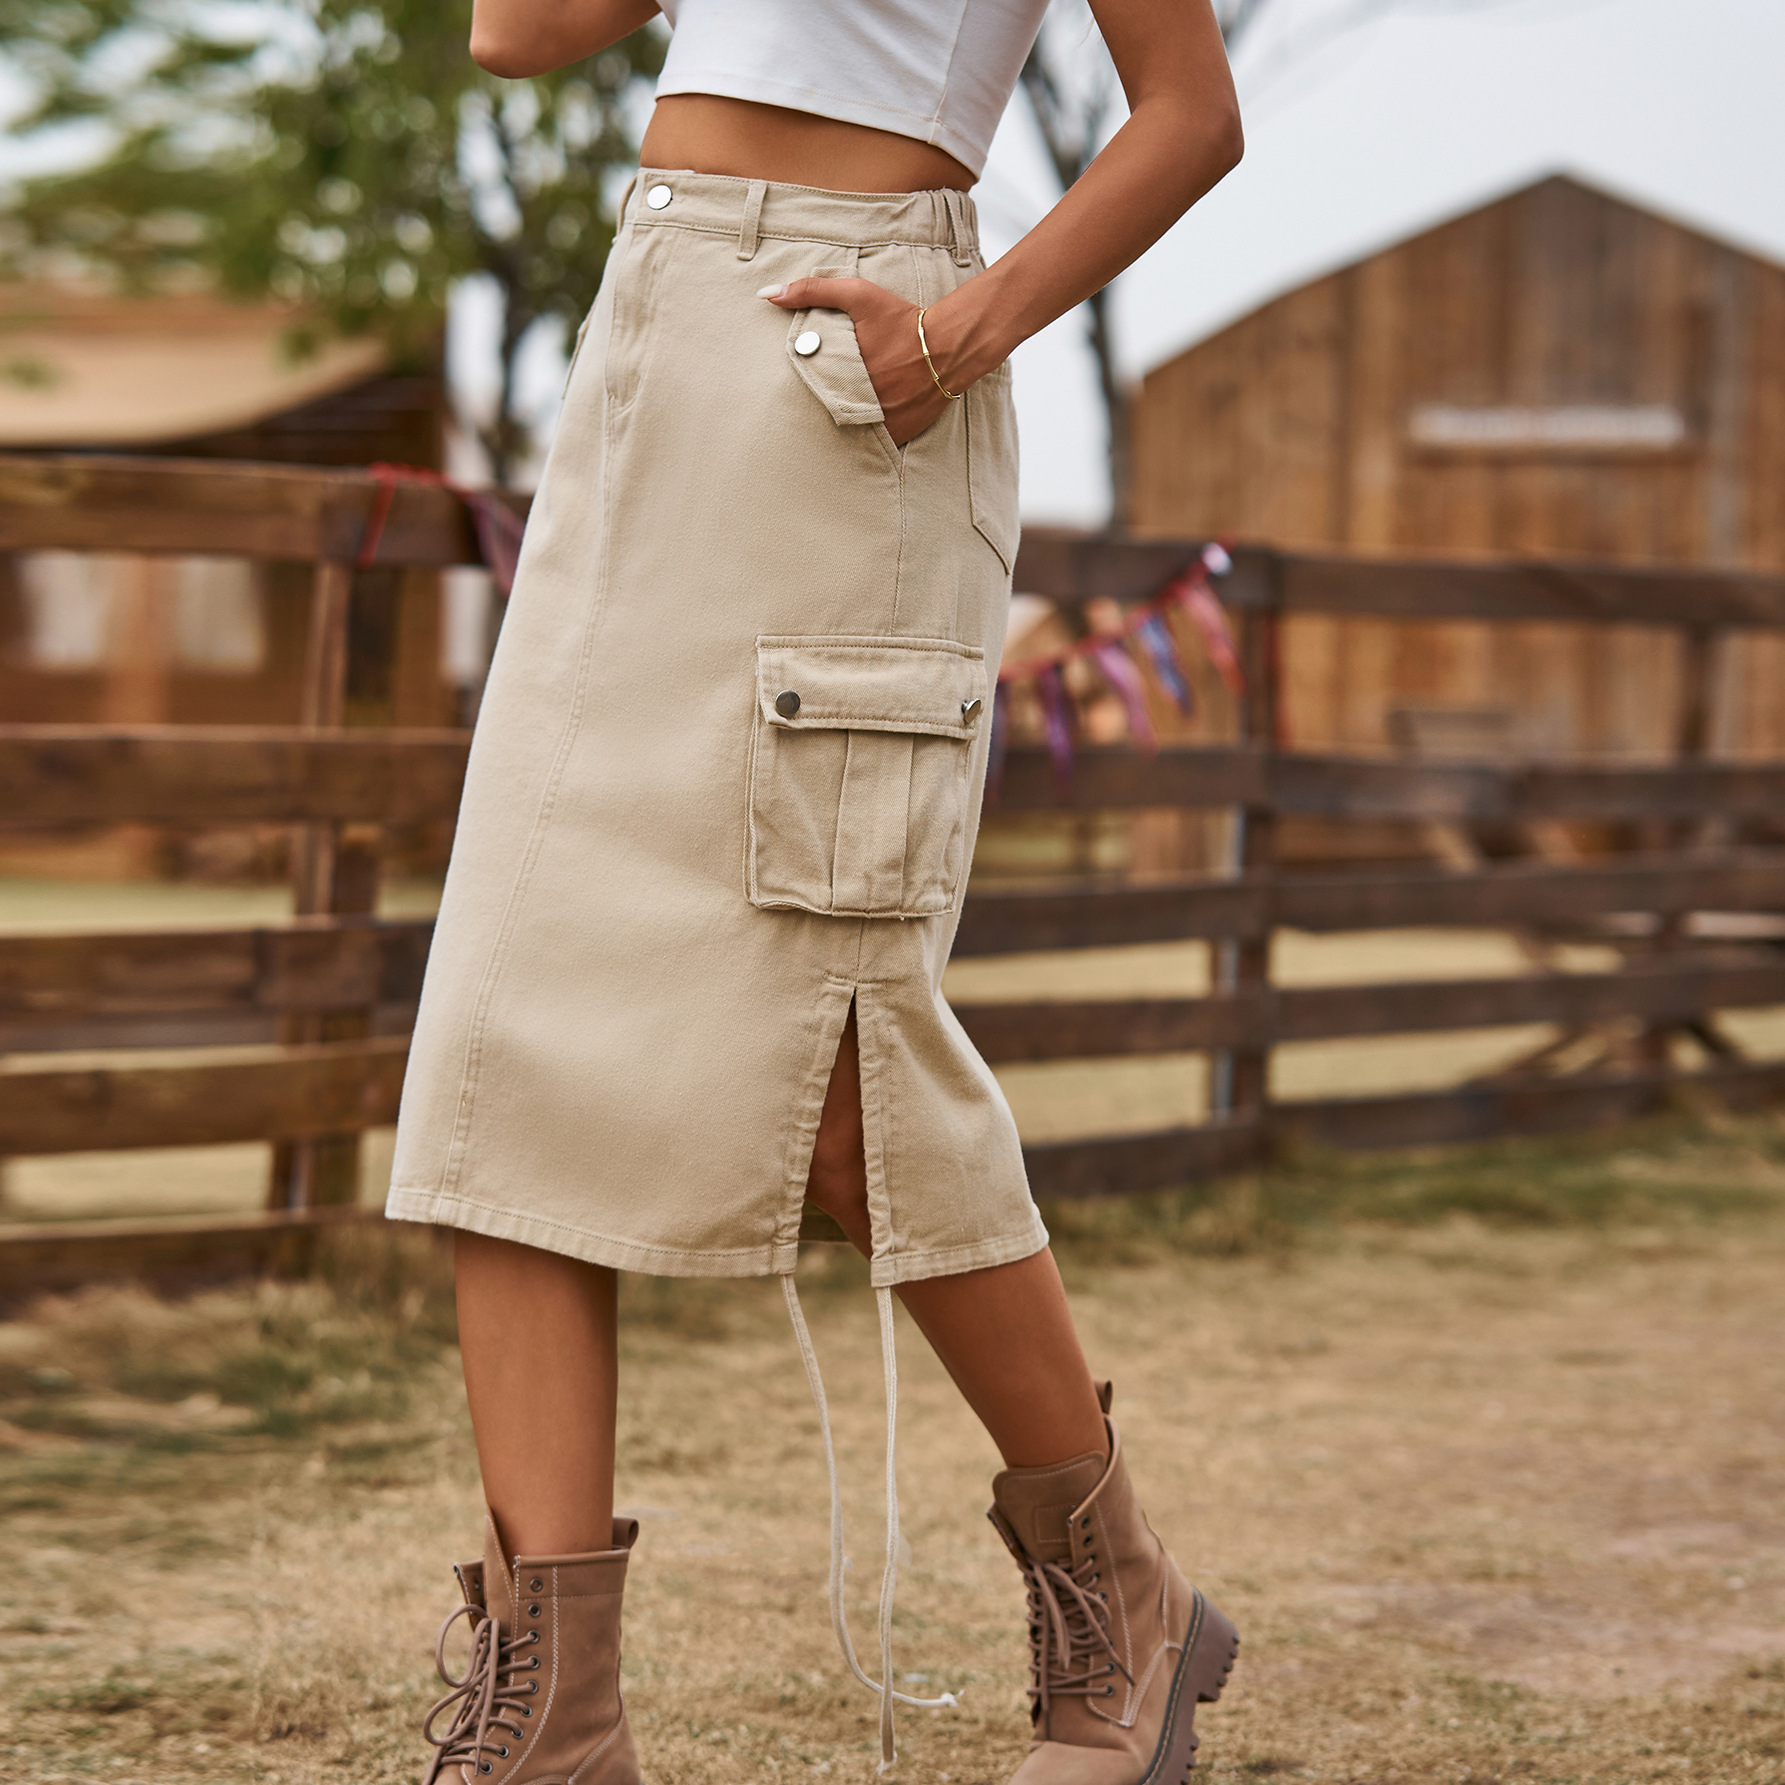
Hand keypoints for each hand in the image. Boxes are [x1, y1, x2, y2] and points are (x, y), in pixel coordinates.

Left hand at [759, 277, 959, 446]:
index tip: (805, 384)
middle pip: (827, 412)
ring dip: (846, 421)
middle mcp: (859, 402)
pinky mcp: (898, 434)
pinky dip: (869, 434)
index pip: (807, 390)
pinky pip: (875, 442)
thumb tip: (766, 295)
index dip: (804, 387)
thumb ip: (812, 291)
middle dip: (823, 406)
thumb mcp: (857, 295)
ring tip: (843, 413)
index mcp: (841, 374)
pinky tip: (868, 421)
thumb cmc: (902, 319)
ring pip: (850, 430)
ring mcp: (879, 422)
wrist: (950, 344)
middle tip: (824, 400)